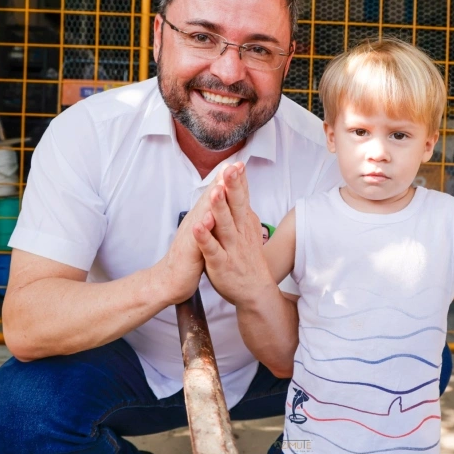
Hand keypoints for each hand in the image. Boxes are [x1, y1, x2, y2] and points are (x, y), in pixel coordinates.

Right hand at [158, 171, 223, 303]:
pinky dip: (202, 231)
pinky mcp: (188, 253)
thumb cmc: (190, 256)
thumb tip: (222, 200)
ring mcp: (191, 236)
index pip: (217, 195)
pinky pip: (196, 241)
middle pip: (209, 199)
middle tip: (233, 165)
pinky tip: (207, 221)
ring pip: (202, 215)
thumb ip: (213, 215)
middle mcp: (196, 222)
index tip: (240, 163)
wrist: (170, 280)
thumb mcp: (205, 232)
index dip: (228, 180)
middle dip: (221, 182)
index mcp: (203, 217)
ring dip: (211, 201)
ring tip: (220, 186)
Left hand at [192, 163, 273, 306]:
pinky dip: (205, 238)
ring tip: (215, 192)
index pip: (242, 197)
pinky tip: (198, 227)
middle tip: (230, 169)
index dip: (239, 180)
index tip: (236, 162)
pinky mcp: (220, 264)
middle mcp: (240, 232)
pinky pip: (211, 249)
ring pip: (224, 225)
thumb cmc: (248, 257)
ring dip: (220, 208)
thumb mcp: (248, 228)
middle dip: (232, 187)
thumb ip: (242, 206)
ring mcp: (231, 248)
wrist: (254, 290)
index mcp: (245, 222)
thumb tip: (242, 182)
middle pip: (236, 206)